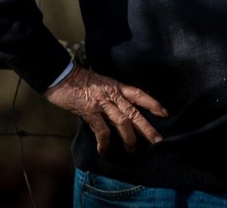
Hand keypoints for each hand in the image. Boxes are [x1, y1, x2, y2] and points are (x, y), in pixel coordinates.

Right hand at [44, 66, 168, 153]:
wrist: (62, 76)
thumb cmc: (79, 80)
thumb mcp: (100, 83)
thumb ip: (110, 95)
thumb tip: (117, 108)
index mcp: (116, 86)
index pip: (139, 94)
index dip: (152, 103)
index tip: (164, 113)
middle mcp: (113, 94)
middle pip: (135, 112)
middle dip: (147, 127)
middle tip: (158, 140)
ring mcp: (102, 103)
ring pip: (123, 122)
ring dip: (129, 138)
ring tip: (132, 149)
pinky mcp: (90, 111)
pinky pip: (102, 130)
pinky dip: (104, 142)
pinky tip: (104, 151)